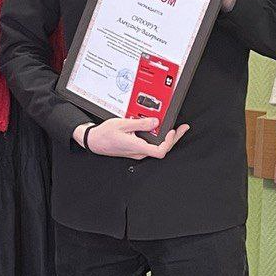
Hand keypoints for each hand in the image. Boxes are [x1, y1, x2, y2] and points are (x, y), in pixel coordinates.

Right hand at [76, 117, 190, 159]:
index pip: (160, 150)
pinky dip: (156, 138)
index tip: (172, 131)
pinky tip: (157, 131)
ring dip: (165, 138)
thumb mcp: (123, 124)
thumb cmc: (105, 135)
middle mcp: (139, 152)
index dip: (169, 142)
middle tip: (182, 128)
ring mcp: (137, 152)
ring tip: (172, 128)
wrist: (93, 141)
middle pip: (162, 149)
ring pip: (156, 147)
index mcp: (137, 147)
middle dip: (173, 138)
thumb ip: (141, 123)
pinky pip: (150, 145)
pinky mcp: (135, 149)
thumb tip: (155, 122)